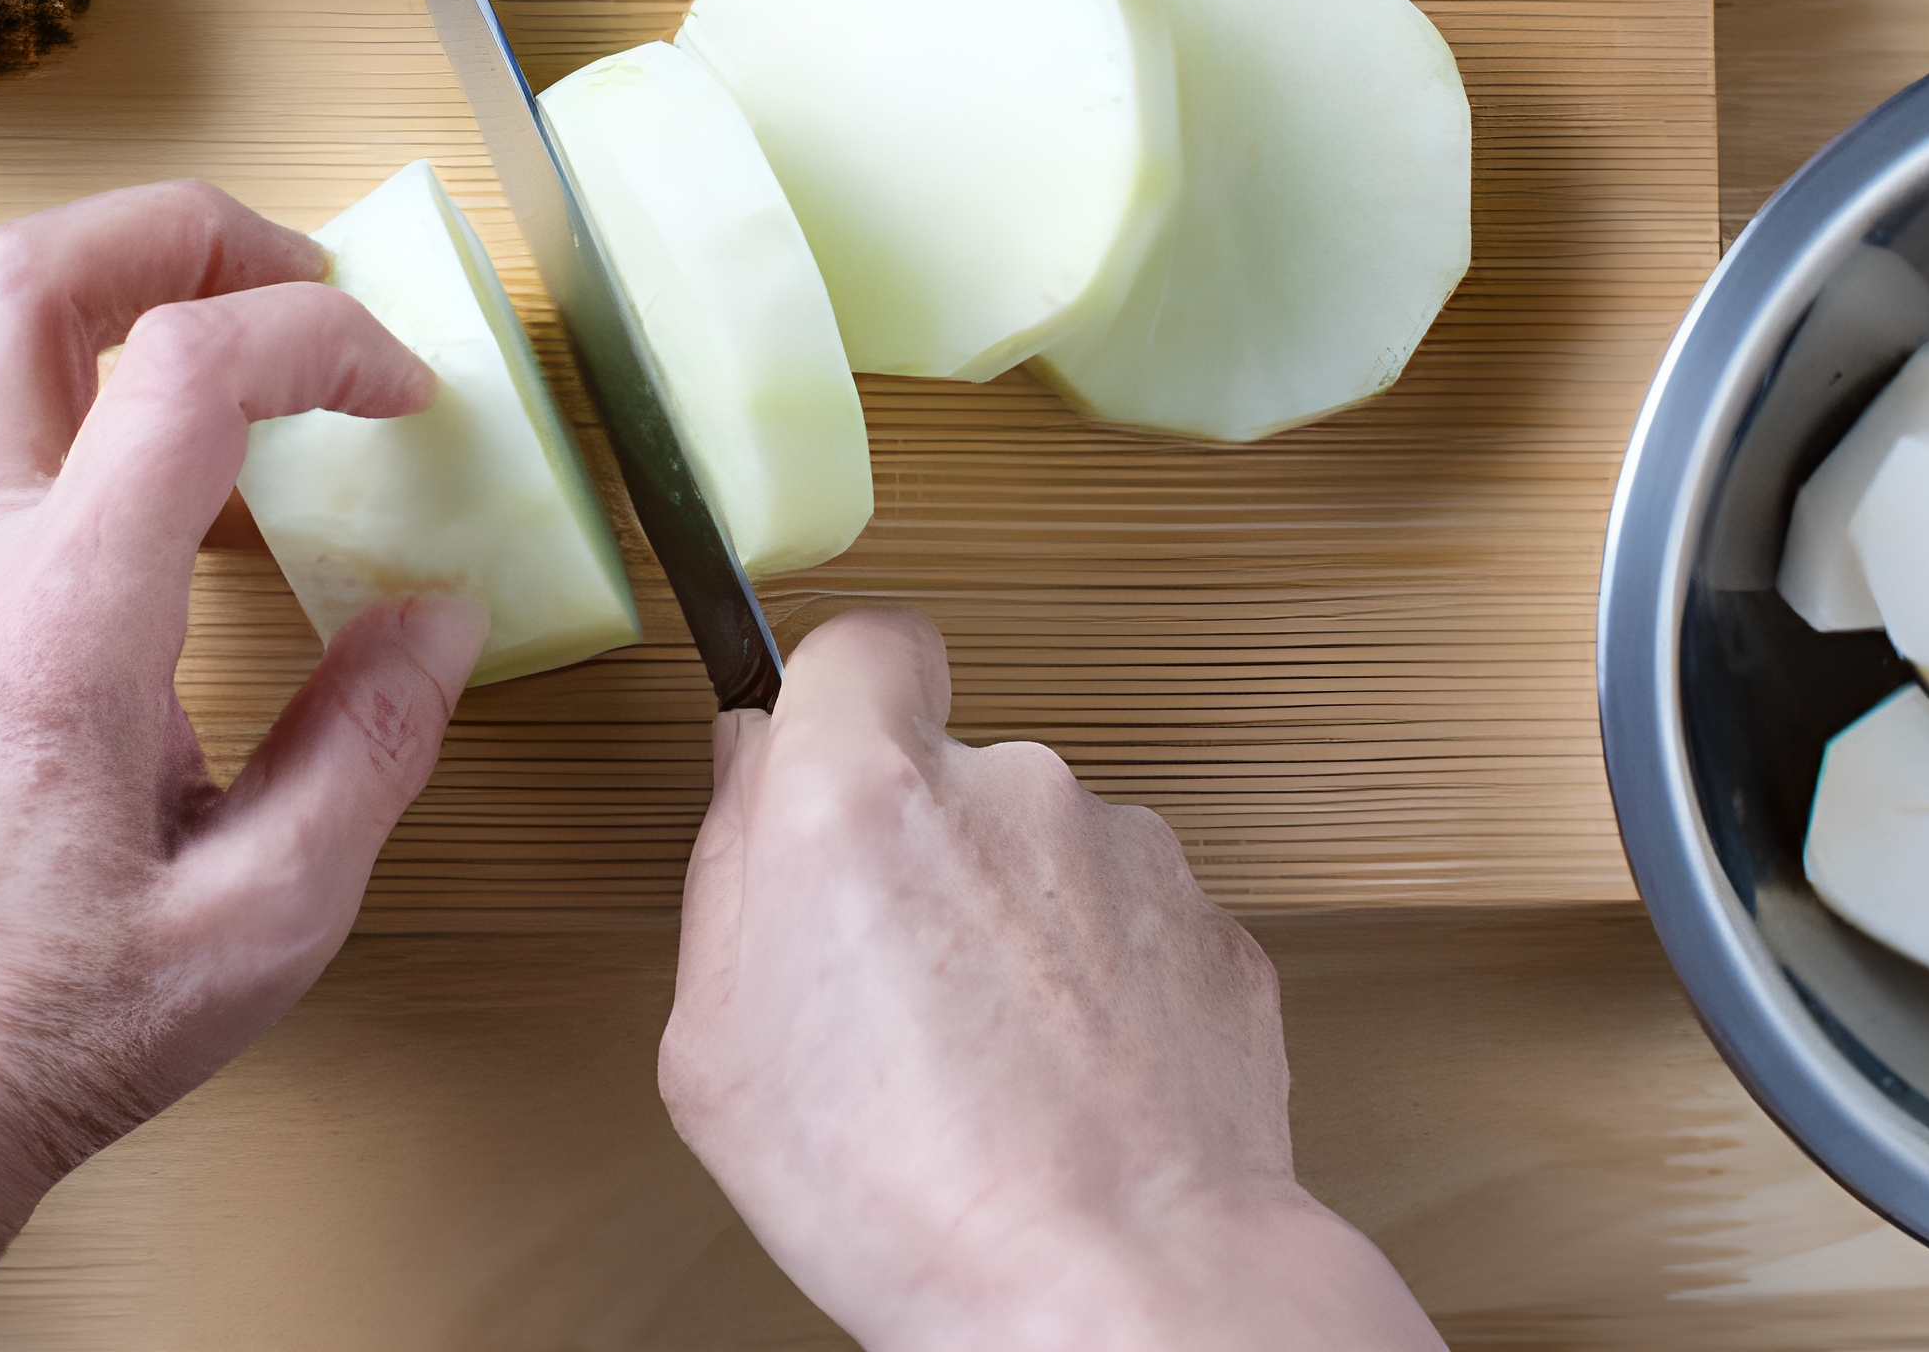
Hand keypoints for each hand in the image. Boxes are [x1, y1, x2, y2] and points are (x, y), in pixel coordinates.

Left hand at [0, 182, 487, 1350]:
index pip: (188, 367)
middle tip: (304, 279)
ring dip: (129, 295)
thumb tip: (437, 619)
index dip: (325, 340)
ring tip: (257, 361)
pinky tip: (189, 496)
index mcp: (59, 624)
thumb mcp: (262, 923)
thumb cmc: (36, 1036)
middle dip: (186, 230)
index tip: (408, 394)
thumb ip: (370, 750)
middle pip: (31, 273)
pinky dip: (95, 390)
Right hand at [660, 607, 1439, 1351]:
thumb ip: (726, 866)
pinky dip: (1097, 987)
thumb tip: (754, 774)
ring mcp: (1127, 850)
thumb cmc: (906, 1193)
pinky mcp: (1214, 924)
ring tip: (988, 1067)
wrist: (1116, 1288)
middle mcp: (1007, 788)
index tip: (827, 756)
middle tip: (888, 988)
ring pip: (1043, 850)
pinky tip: (1066, 1086)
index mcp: (860, 793)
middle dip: (920, 849)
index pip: (857, 641)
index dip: (838, 696)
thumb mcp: (714, 1047)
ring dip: (1015, 925)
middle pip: (948, 767)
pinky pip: (1128, 926)